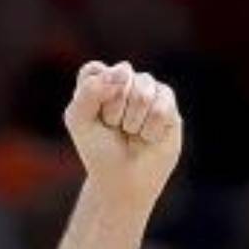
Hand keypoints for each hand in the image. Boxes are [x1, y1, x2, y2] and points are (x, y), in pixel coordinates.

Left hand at [63, 60, 182, 207]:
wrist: (122, 177)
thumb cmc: (98, 148)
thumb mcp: (79, 120)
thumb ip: (89, 91)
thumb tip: (123, 72)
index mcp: (98, 80)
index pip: (94, 71)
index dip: (93, 96)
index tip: (93, 117)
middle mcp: (124, 79)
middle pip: (121, 78)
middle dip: (113, 111)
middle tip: (113, 127)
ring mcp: (148, 88)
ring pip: (142, 93)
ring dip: (132, 122)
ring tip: (131, 132)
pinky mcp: (168, 102)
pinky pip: (160, 109)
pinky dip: (149, 131)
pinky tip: (147, 136)